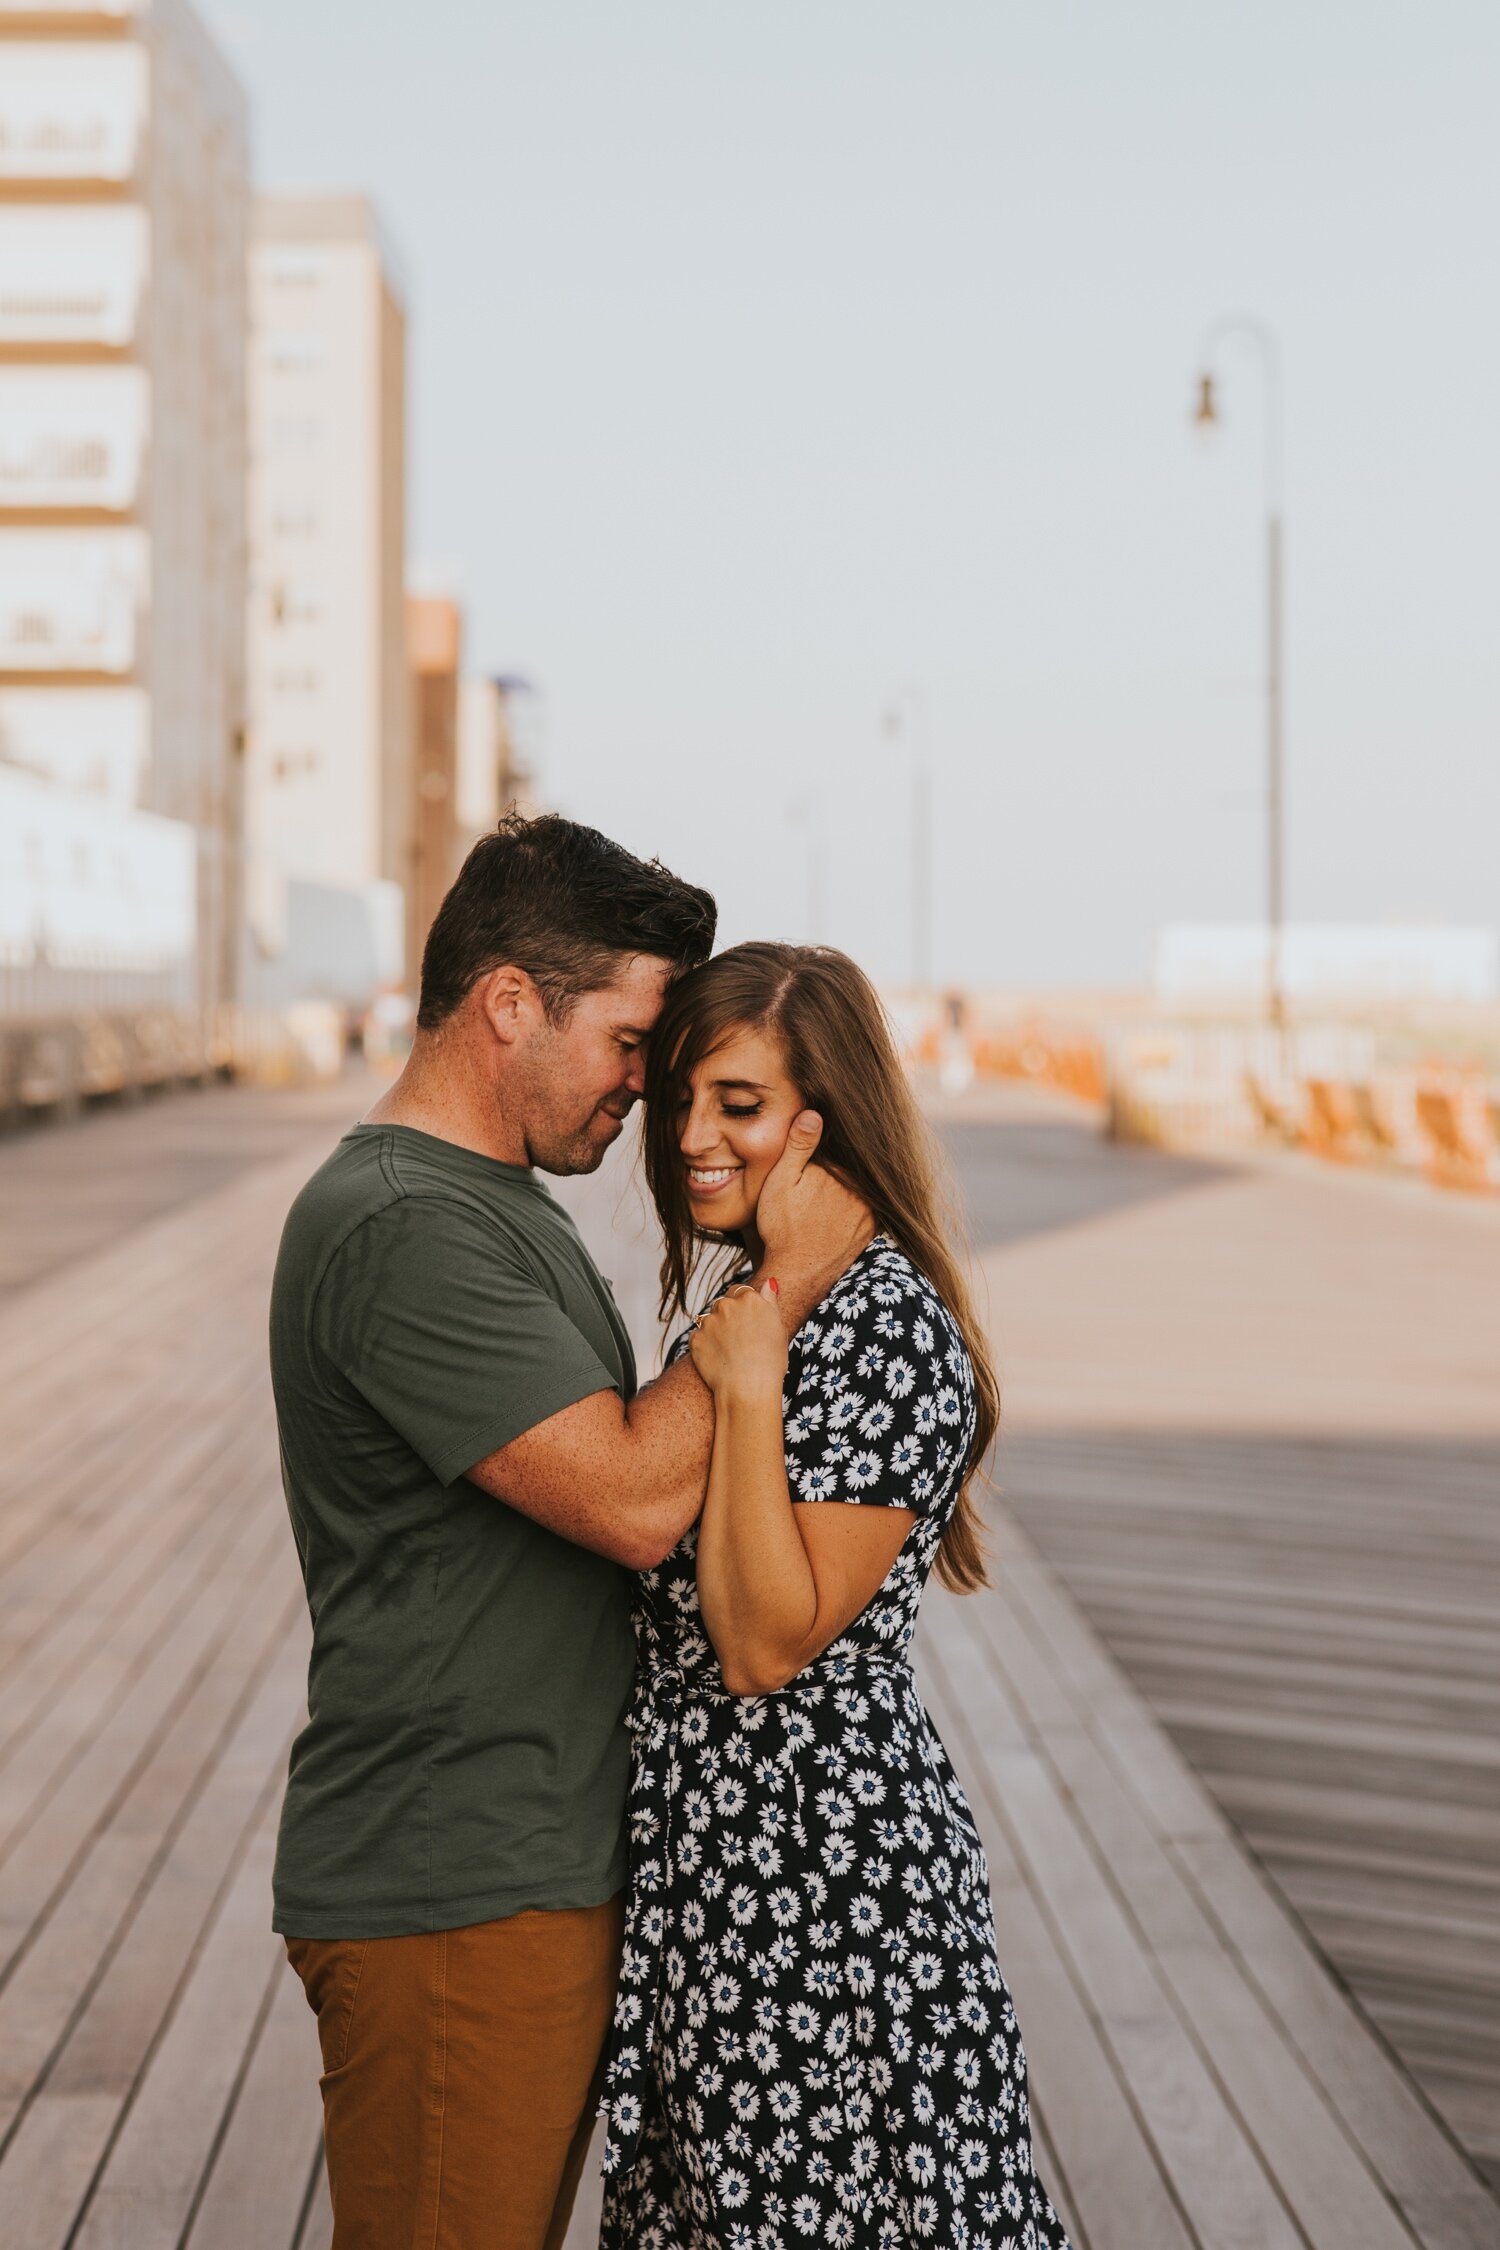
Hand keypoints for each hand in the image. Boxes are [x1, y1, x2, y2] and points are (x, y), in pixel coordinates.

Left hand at [689, 1282, 788, 1401]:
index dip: (745, 1308)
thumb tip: (768, 1283)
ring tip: (730, 1353)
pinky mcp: (696, 1339)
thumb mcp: (779, 1328)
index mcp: (750, 1299)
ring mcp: (709, 1322)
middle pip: (723, 1304)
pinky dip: (706, 1347)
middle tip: (740, 1341)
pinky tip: (719, 1360)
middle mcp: (727, 1305)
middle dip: (729, 1317)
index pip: (741, 1292)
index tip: (749, 1325)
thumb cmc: (770, 1362)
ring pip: (709, 1321)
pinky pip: (699, 1338)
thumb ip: (770, 1302)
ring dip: (716, 1331)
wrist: (748, 1389)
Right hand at [755, 1112, 873, 1323]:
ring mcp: (870, 1209)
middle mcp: (860, 1187)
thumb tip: (814, 1113)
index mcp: (838, 1170)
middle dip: (837, 1171)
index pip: (835, 1150)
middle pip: (849, 1169)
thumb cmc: (782, 1226)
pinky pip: (868, 1208)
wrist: (796, 1273)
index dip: (821, 1153)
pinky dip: (857, 1207)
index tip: (811, 1167)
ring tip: (822, 1203)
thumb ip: (798, 1146)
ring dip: (848, 1189)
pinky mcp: (871, 1229)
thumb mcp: (781, 1181)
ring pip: (860, 1188)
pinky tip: (836, 1214)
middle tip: (814, 1190)